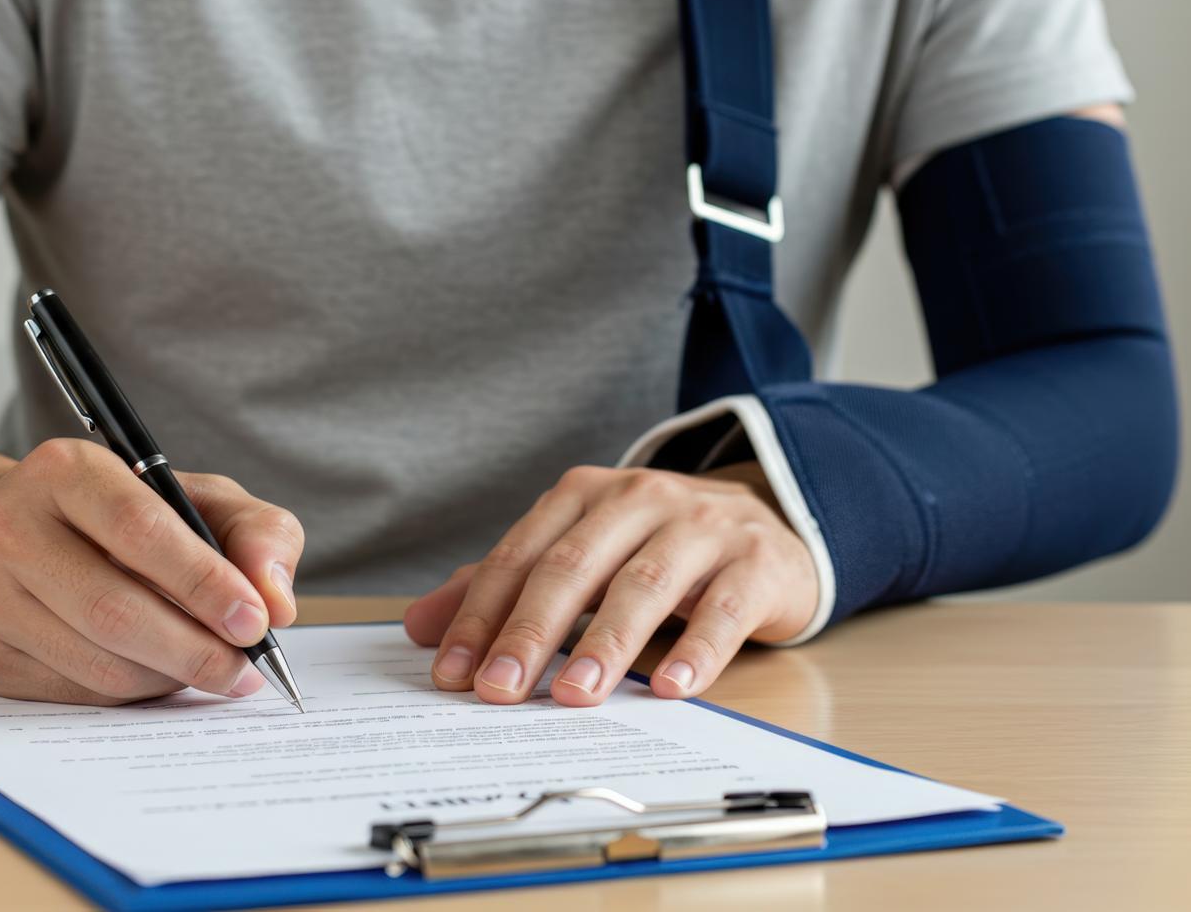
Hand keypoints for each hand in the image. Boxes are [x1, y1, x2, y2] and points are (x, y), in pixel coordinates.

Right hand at [0, 439, 302, 704]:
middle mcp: (7, 526)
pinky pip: (77, 693)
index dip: (203, 581)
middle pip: (114, 608)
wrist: (9, 535)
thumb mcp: (196, 498)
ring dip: (169, 677)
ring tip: (207, 668)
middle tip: (244, 669)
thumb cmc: (118, 515)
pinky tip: (154, 672)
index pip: (138, 529)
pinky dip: (133, 693)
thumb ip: (255, 532)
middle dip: (195, 649)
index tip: (254, 621)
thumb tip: (277, 601)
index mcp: (64, 470)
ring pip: (98, 663)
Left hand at [403, 463, 814, 706]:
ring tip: (573, 695)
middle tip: (499, 689)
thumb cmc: (658, 545)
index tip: (452, 672)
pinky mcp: (757, 562)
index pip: (520, 556)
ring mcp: (703, 527)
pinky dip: (697, 649)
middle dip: (531, 631)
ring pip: (644, 585)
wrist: (770, 521)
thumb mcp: (582, 554)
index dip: (481, 615)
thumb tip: (420, 626)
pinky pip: (724, 608)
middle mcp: (640, 499)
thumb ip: (505, 586)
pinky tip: (671, 688)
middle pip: (574, 567)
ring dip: (606, 644)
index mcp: (585, 495)